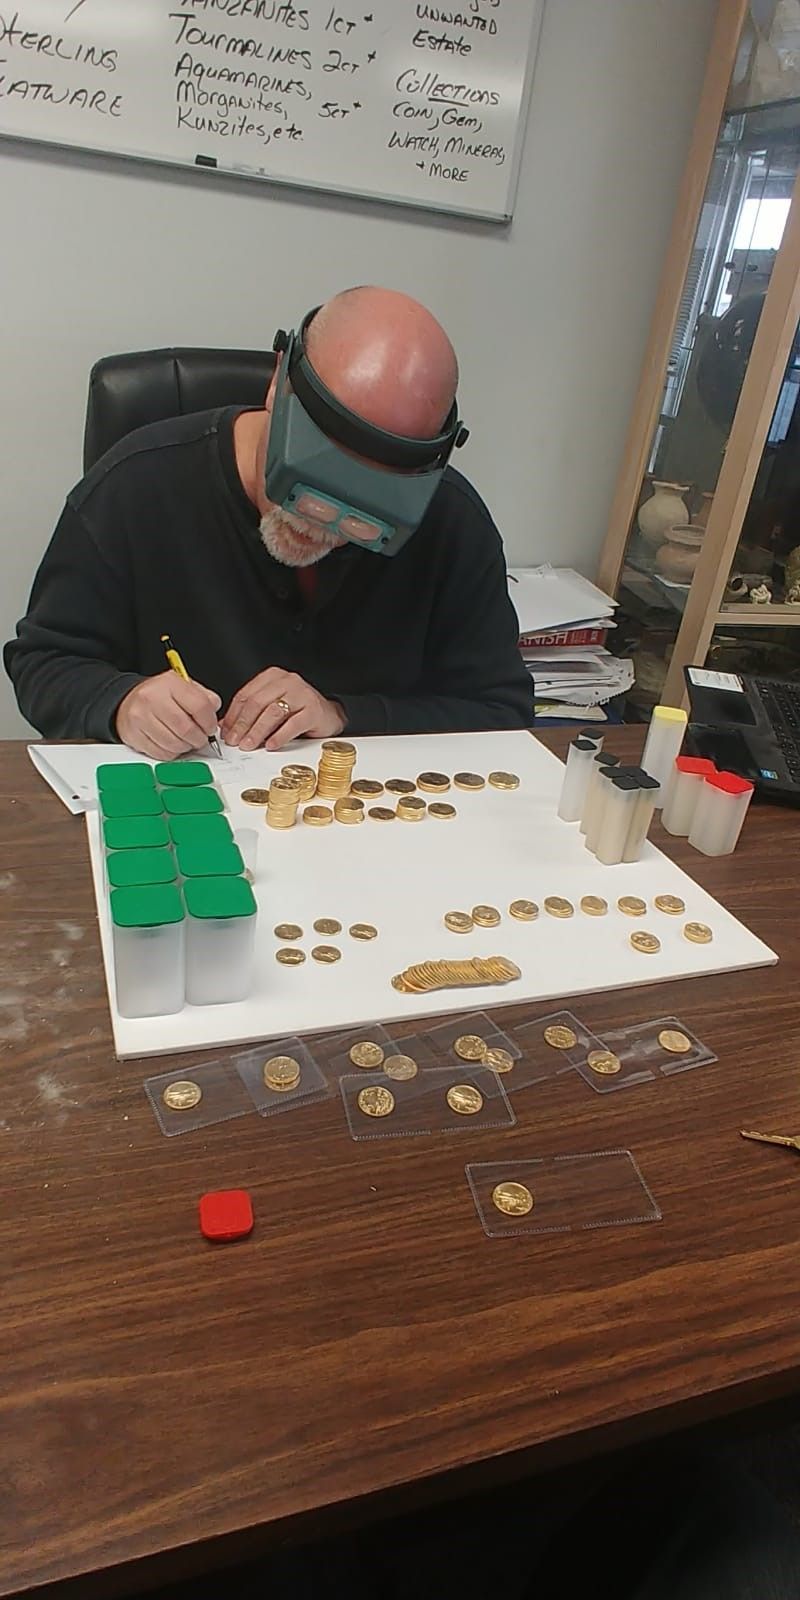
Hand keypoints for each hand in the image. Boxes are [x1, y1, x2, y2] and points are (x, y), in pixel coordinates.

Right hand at [116, 672, 220, 759]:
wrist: (127, 700)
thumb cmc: (159, 695)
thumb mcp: (183, 687)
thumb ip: (204, 697)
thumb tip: (214, 713)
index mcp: (169, 683)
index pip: (199, 705)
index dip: (209, 722)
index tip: (210, 728)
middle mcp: (153, 698)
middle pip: (186, 728)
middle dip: (199, 739)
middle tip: (201, 739)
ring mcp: (141, 718)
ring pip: (174, 744)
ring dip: (186, 747)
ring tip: (186, 741)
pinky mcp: (134, 735)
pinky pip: (161, 753)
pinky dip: (172, 753)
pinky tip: (172, 744)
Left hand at [222, 668, 344, 750]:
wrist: (328, 715)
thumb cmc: (298, 710)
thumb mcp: (271, 707)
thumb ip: (250, 714)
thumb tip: (226, 728)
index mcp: (272, 677)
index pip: (246, 695)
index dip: (233, 715)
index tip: (226, 732)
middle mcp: (287, 681)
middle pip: (257, 703)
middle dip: (243, 724)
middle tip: (235, 741)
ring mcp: (302, 694)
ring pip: (272, 712)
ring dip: (257, 731)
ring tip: (249, 745)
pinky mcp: (314, 710)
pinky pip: (293, 724)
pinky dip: (279, 736)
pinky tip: (271, 745)